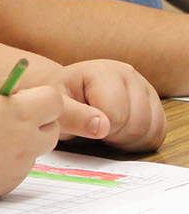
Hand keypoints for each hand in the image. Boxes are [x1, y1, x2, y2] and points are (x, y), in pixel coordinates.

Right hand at [0, 74, 62, 207]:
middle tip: (6, 116)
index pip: (55, 101)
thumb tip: (18, 90)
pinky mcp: (5, 187)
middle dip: (37, 121)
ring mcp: (17, 169)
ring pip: (32, 152)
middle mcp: (25, 143)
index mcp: (18, 113)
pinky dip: (1, 162)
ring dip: (18, 142)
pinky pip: (13, 170)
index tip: (20, 97)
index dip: (40, 96)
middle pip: (52, 130)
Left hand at [46, 60, 165, 150]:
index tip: (84, 124)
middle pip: (138, 123)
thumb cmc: (60, 101)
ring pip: (152, 130)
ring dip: (129, 141)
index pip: (116, 114)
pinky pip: (159, 133)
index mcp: (102, 71)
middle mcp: (128, 74)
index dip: (100, 130)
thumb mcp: (55, 108)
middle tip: (95, 130)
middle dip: (116, 136)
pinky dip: (141, 142)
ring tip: (106, 132)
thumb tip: (102, 127)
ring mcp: (144, 87)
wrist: (66, 93)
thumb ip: (72, 116)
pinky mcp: (153, 103)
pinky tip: (120, 136)